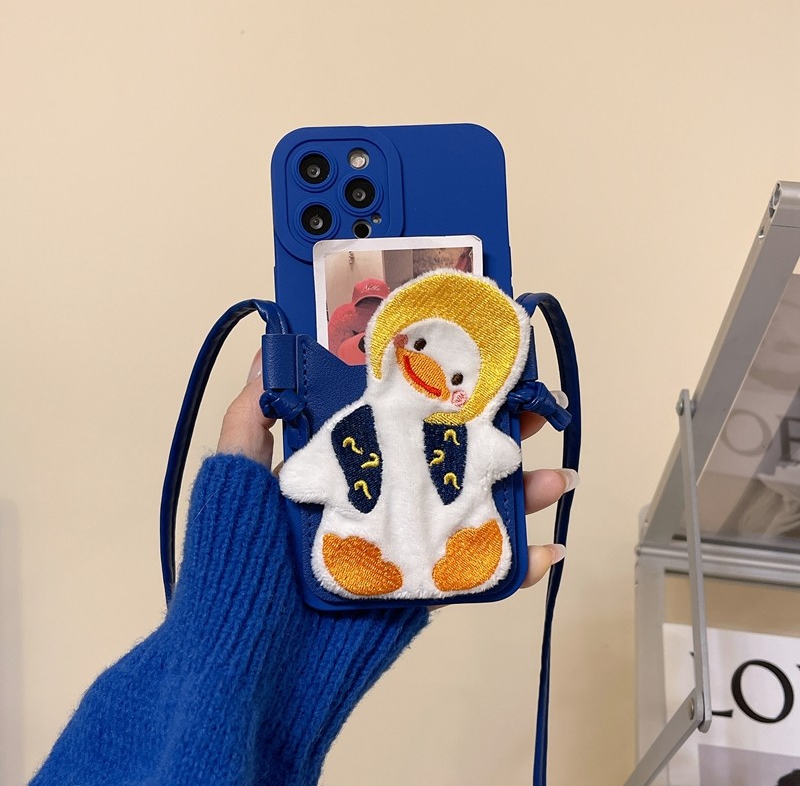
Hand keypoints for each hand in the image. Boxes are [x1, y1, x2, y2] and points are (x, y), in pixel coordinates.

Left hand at [218, 352, 577, 589]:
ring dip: (522, 492)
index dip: (441, 395)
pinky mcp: (422, 588)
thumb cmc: (239, 557)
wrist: (246, 662)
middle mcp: (381, 500)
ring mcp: (405, 544)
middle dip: (497, 437)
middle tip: (536, 414)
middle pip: (449, 460)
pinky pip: (475, 572)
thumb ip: (250, 421)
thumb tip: (266, 354)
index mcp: (345, 467)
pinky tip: (549, 550)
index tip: (477, 370)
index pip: (401, 420)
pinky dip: (518, 565)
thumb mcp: (238, 479)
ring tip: (558, 478)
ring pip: (474, 510)